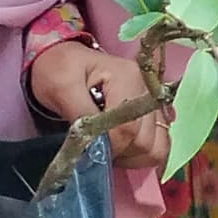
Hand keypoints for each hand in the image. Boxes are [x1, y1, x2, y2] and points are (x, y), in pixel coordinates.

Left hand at [28, 40, 166, 170]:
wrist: (59, 61)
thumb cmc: (58, 70)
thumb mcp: (61, 86)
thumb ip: (80, 113)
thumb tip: (96, 145)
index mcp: (130, 77)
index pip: (128, 127)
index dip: (108, 145)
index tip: (88, 145)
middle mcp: (149, 89)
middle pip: (145, 141)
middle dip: (118, 151)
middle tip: (94, 145)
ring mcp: (154, 104)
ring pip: (156, 148)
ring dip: (130, 156)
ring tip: (107, 146)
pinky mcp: (155, 116)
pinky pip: (159, 148)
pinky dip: (139, 155)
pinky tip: (120, 146)